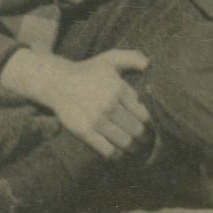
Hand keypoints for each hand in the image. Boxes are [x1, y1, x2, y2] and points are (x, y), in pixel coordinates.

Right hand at [35, 48, 153, 161]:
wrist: (57, 82)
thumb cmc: (89, 71)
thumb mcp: (111, 58)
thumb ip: (134, 57)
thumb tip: (151, 66)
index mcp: (118, 88)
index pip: (145, 114)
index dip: (152, 124)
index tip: (155, 128)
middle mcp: (109, 105)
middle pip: (137, 130)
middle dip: (146, 138)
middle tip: (150, 142)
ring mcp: (96, 120)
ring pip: (125, 142)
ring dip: (135, 148)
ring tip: (138, 148)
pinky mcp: (84, 132)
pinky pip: (108, 151)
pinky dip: (117, 155)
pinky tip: (119, 152)